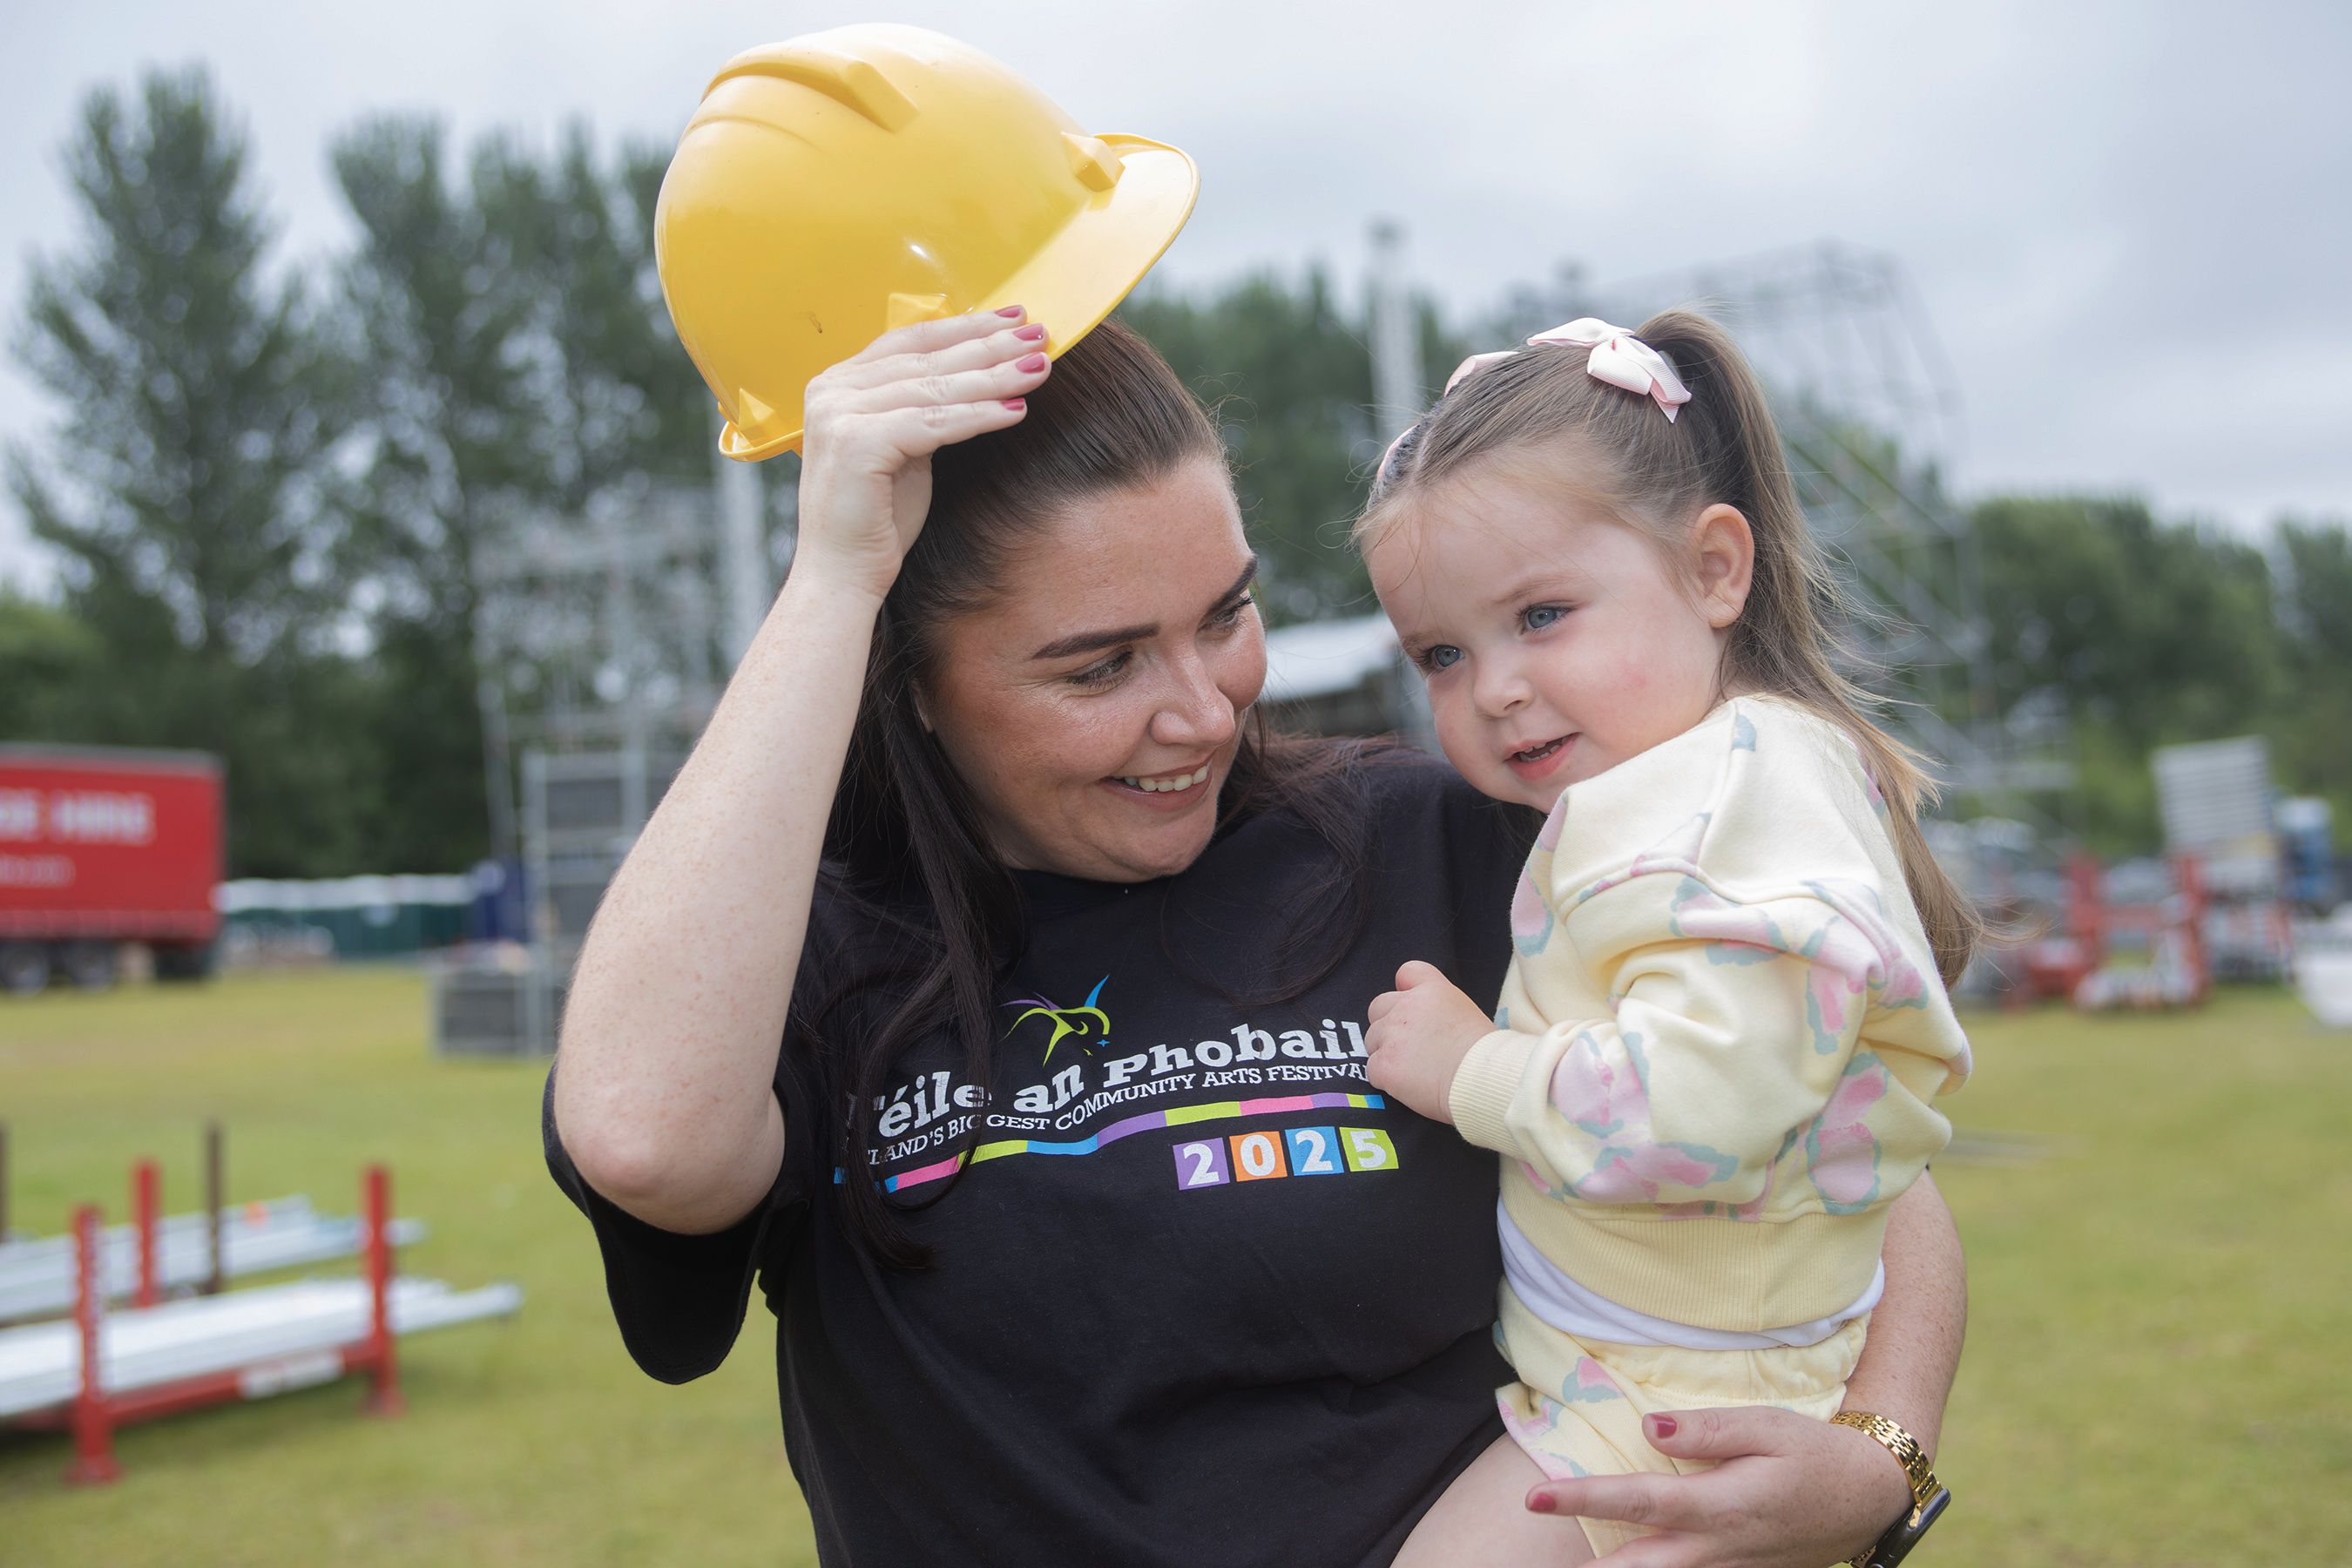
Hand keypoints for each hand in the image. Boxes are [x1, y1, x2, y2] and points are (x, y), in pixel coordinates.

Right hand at [792, 307, 1053, 603]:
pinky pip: (933, 423)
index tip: (1013, 318)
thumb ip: (924, 408)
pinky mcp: (856, 443)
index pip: (911, 340)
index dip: (965, 327)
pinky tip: (1016, 411)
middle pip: (926, 357)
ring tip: (1039, 367)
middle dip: (988, 344)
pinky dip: (979, 416)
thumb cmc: (876, 519)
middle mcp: (831, 389)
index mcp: (838, 383)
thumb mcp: (903, 448)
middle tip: (1040, 333)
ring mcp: (838, 414)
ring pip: (934, 387)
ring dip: (993, 376)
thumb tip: (978, 374)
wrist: (841, 576)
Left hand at [1363, 960, 1493, 1122]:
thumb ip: (1442, 1012)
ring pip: (1372, 1040)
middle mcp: (1408, 1006)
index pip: (1407, 972)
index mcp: (1433, 990)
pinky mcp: (1383, 1064)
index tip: (1411, 1007)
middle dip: (1387, 1025)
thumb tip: (1432, 1027)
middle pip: (1378, 1007)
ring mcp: (1392, 1034)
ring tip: (1412, 1071)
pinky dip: (1385, 1079)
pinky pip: (1373, 1069)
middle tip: (1409, 1047)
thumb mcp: (1470, 1015)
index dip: (1405, 990)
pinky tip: (1408, 1087)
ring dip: (1386, 1053)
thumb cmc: (1486, 1055)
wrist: (1483, 1080)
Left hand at [1526, 1407, 1914, 1566]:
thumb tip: (1649, 1427)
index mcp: (1720, 1505)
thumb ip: (1707, 1430)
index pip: (1637, 1501)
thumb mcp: (1768, 1427)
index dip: (1584, 1499)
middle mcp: (1717, 1548)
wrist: (1866, 1500)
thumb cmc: (1812, 1454)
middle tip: (1532, 1557)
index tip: (1536, 1497)